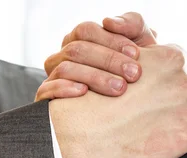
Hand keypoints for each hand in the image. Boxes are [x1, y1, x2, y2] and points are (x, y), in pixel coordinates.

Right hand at [36, 12, 156, 100]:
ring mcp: (53, 76)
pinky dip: (64, 89)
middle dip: (108, 60)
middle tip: (134, 74)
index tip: (135, 54)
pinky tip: (84, 92)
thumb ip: (132, 25)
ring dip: (94, 77)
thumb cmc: (133, 71)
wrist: (133, 108)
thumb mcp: (140, 45)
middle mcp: (63, 55)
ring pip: (65, 69)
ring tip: (119, 88)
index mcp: (80, 39)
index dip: (111, 40)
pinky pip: (47, 90)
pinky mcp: (47, 98)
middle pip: (77, 50)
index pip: (87, 31)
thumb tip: (109, 22)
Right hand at [49, 44, 186, 157]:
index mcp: (169, 58)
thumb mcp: (117, 60)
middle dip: (171, 92)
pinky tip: (184, 129)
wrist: (85, 131)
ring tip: (158, 121)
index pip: (176, 59)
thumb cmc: (95, 97)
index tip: (151, 85)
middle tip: (150, 107)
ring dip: (182, 110)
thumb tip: (149, 64)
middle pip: (185, 82)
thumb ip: (143, 58)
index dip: (162, 73)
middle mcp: (183, 80)